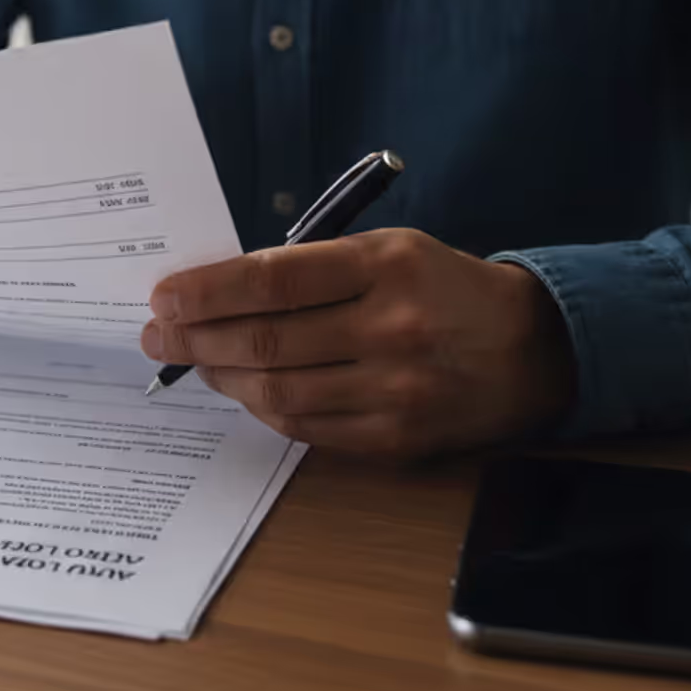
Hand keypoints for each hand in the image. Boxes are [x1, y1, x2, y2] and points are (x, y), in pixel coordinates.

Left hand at [141, 229, 576, 460]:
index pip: (274, 280)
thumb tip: (219, 290)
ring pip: (278, 391)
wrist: (533, 351)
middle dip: (196, 338)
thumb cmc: (445, 289)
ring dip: (222, 376)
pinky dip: (263, 408)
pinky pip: (306, 428)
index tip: (164, 296)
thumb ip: (313, 268)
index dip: (208, 291)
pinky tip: (243, 389)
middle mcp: (391, 330)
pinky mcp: (395, 441)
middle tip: (156, 335)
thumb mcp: (390, 250)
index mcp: (386, 266)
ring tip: (194, 361)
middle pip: (266, 340)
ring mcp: (394, 392)